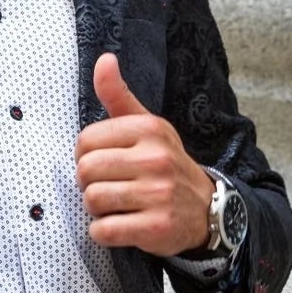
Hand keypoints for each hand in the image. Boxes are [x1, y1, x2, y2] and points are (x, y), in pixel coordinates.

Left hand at [76, 52, 215, 256]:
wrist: (206, 209)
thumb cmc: (164, 164)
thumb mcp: (147, 127)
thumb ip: (118, 96)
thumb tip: (104, 59)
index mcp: (150, 129)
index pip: (85, 141)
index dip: (86, 156)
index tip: (105, 163)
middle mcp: (156, 159)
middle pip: (86, 171)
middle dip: (89, 183)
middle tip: (109, 187)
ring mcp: (159, 194)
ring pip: (93, 200)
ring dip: (96, 209)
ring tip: (116, 206)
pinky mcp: (157, 228)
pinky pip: (104, 231)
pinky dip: (103, 232)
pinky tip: (120, 226)